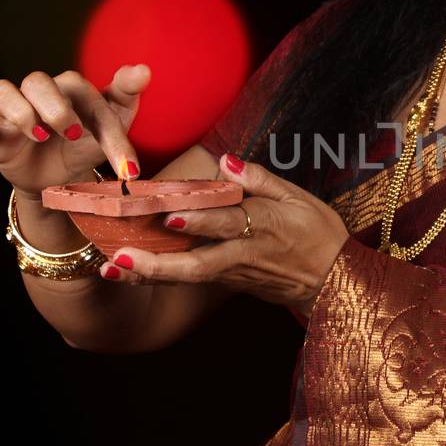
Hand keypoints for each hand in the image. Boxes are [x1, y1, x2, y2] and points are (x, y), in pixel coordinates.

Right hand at [0, 65, 150, 196]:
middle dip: (56, 108)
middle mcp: (39, 95)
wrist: (57, 179)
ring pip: (2, 92)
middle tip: (73, 134)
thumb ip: (126, 96)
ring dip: (21, 113)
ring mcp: (12, 113)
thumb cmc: (86, 143)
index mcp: (71, 90)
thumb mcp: (112, 126)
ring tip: (39, 136)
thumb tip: (143, 69)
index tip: (125, 159)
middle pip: (37, 82)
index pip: (83, 92)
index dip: (103, 122)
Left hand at [97, 152, 352, 315]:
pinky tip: (129, 271)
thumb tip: (225, 161)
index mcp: (263, 226)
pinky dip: (159, 277)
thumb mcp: (300, 198)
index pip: (225, 223)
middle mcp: (243, 254)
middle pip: (196, 264)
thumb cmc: (319, 233)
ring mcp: (234, 273)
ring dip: (148, 273)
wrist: (335, 281)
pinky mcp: (229, 284)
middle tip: (120, 256)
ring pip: (186, 278)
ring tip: (110, 267)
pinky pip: (190, 281)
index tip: (168, 215)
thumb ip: (260, 178)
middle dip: (156, 262)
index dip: (198, 221)